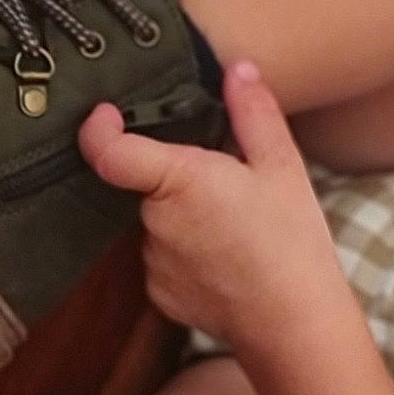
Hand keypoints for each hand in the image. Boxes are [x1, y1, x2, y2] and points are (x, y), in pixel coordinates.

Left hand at [79, 61, 346, 351]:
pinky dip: (190, 257)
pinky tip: (230, 264)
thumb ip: (255, 114)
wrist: (295, 325)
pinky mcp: (161, 295)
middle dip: (179, 180)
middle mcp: (155, 221)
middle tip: (231, 188)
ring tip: (239, 232)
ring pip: (160, 225)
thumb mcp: (284, 169)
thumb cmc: (292, 242)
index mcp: (179, 180)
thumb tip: (239, 69)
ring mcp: (154, 262)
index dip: (99, 128)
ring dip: (186, 220)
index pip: (110, 151)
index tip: (108, 115)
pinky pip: (166, 262)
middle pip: (148, 185)